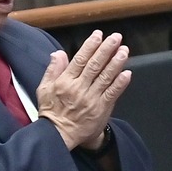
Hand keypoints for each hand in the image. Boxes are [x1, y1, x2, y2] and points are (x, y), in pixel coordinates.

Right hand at [35, 30, 131, 149]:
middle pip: (95, 65)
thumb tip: (59, 53)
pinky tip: (127, 73)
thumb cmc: (51, 111)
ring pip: (105, 77)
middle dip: (106, 50)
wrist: (57, 135)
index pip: (80, 60)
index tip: (99, 35)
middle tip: (116, 38)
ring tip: (124, 50)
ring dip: (116, 63)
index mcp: (65, 82)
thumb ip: (52, 70)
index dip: (90, 46)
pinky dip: (120, 83)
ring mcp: (91, 99)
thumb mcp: (44, 89)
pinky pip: (112, 94)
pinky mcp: (100, 109)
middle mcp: (79, 88)